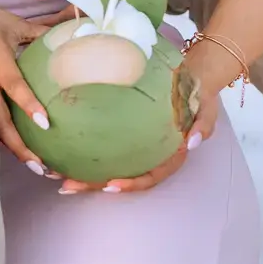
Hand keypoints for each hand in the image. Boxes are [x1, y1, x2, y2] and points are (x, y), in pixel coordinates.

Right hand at [0, 0, 55, 170]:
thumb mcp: (9, 21)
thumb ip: (37, 32)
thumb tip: (66, 33)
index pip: (14, 86)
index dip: (28, 104)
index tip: (45, 125)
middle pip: (1, 121)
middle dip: (20, 146)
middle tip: (42, 167)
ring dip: (11, 146)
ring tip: (33, 164)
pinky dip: (0, 135)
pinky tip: (14, 147)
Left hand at [57, 39, 227, 194]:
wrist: (193, 77)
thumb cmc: (199, 95)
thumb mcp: (208, 108)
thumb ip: (203, 125)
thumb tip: (191, 142)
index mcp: (170, 156)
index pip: (150, 177)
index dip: (131, 184)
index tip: (110, 186)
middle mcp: (149, 157)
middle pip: (120, 178)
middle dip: (93, 185)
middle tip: (67, 186)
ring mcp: (135, 148)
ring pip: (107, 167)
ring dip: (81, 174)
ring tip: (54, 175)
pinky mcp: (124, 135)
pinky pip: (102, 147)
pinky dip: (81, 151)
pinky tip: (58, 150)